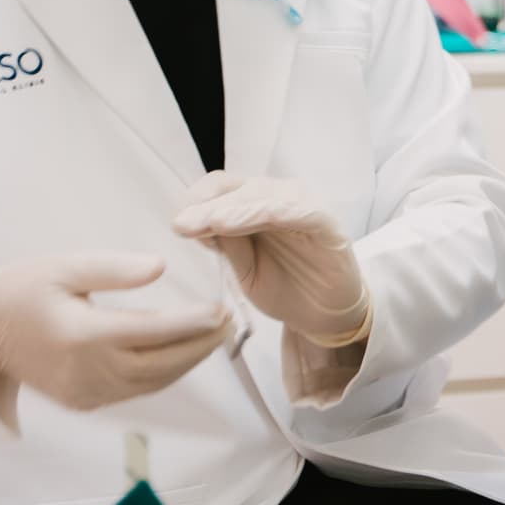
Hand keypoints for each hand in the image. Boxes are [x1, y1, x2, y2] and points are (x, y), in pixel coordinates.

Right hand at [0, 255, 231, 414]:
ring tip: (214, 337)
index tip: (222, 310)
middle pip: (161, 364)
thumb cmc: (21, 289)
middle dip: (200, 345)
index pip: (153, 331)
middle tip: (229, 322)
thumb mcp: (65, 267)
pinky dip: (163, 374)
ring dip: (187, 362)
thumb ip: (115, 269)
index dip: (192, 323)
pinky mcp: (84, 402)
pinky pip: (135, 391)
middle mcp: (87, 371)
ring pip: (153, 382)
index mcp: (82, 335)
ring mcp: (85, 392)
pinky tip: (180, 354)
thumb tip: (159, 267)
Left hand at [172, 172, 370, 345]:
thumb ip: (227, 245)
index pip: (223, 188)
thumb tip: (191, 222)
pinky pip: (295, 210)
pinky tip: (235, 225)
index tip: (178, 224)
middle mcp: (280, 198)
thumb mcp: (245, 271)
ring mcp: (303, 207)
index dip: (197, 200)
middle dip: (206, 206)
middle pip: (238, 189)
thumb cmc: (286, 288)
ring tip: (206, 224)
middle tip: (181, 225)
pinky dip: (264, 212)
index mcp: (257, 205)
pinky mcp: (325, 222)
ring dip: (230, 209)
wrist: (326, 316)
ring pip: (262, 195)